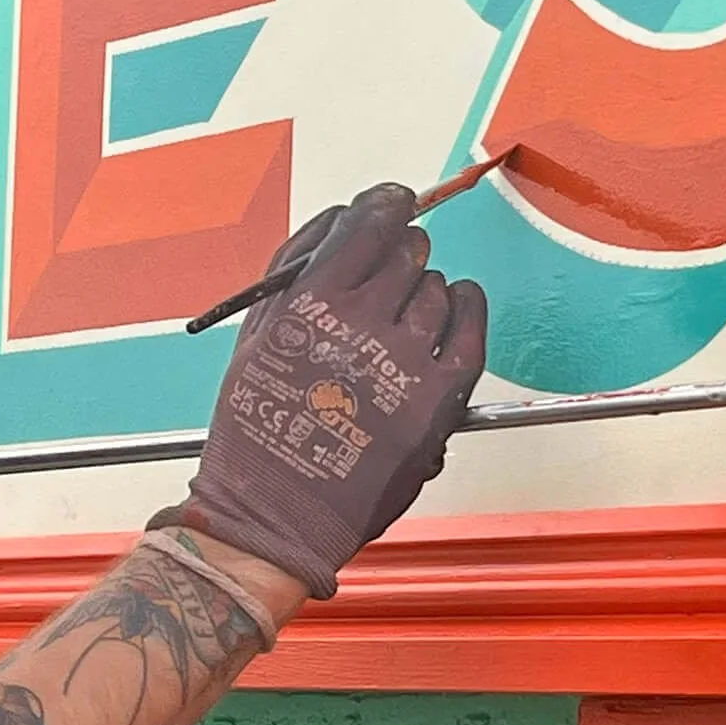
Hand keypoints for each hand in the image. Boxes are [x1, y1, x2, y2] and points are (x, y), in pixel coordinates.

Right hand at [153, 185, 487, 596]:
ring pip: (438, 289)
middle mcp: (360, 326)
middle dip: (399, 256)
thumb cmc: (258, 434)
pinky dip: (467, 309)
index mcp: (308, 306)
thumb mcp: (254, 338)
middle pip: (407, 251)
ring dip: (424, 293)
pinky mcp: (440, 399)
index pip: (367, 223)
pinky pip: (471, 328)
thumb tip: (341, 220)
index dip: (385, 207)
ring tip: (401, 324)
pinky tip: (456, 309)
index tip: (393, 205)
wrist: (277, 518)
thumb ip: (294, 272)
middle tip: (387, 279)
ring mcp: (406, 362)